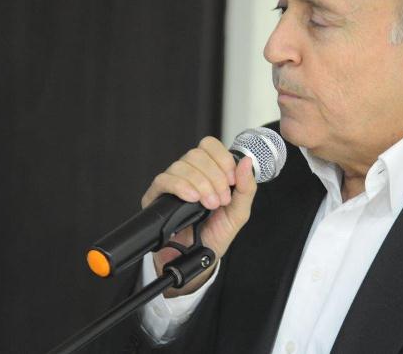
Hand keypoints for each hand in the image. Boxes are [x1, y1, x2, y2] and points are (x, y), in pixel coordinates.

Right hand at [141, 136, 256, 296]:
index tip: (231, 180)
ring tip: (208, 205)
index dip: (222, 159)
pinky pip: (164, 180)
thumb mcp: (239, 211)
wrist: (200, 257)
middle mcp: (190, 173)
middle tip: (220, 200)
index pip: (209, 145)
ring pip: (181, 166)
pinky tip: (191, 198)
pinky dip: (180, 186)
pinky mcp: (156, 196)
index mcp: (209, 171)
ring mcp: (172, 183)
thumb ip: (246, 186)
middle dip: (214, 177)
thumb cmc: (217, 233)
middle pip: (196, 154)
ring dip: (200, 185)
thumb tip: (247, 161)